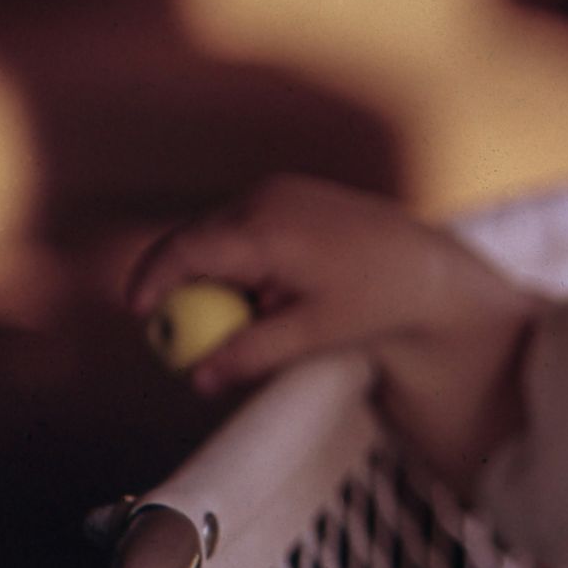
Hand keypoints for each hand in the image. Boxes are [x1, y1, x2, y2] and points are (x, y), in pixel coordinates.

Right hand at [125, 174, 537, 396]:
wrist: (428, 263)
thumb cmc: (375, 297)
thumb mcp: (313, 331)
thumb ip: (251, 353)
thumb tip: (198, 379)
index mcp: (268, 228)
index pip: (186, 249)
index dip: (154, 280)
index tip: (139, 315)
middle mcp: (267, 197)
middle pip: (195, 238)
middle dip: (180, 283)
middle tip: (180, 328)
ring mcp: (279, 188)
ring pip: (218, 233)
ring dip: (218, 273)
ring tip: (263, 310)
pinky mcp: (290, 191)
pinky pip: (243, 226)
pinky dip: (243, 259)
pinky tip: (281, 288)